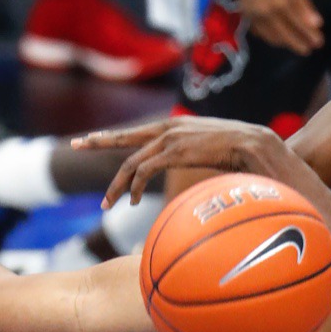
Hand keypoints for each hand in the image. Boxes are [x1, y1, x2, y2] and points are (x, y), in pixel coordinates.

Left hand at [74, 117, 303, 207]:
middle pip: (124, 138)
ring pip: (130, 162)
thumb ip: (197, 155)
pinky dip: (134, 188)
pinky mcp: (173, 151)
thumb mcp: (211, 151)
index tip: (92, 138)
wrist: (255, 144)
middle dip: (97, 142)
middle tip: (75, 145)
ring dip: (116, 185)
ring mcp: (169, 138)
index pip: (136, 132)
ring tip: (107, 205)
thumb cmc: (240, 152)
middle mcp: (168, 128)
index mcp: (175, 126)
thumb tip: (193, 169)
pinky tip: (131, 202)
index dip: (113, 135)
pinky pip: (143, 171)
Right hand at [226, 0, 323, 54]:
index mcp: (280, 2)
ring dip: (284, 42)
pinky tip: (277, 37)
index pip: (299, 24)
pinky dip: (270, 37)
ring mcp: (254, 16)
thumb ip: (304, 4)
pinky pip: (259, 33)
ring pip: (271, 37)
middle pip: (285, 35)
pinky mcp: (245, 16)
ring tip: (295, 43)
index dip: (310, 35)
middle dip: (298, 44)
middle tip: (308, 49)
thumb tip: (317, 23)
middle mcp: (266, 13)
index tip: (319, 43)